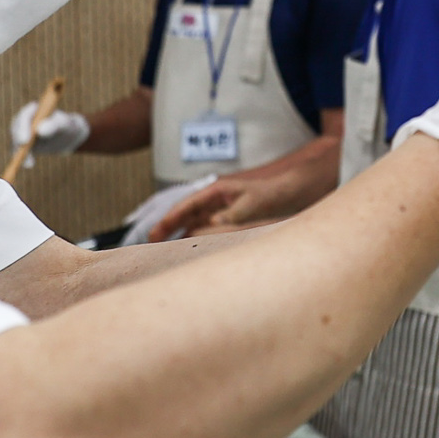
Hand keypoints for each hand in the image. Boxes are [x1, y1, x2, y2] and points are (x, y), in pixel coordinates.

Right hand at [12, 101, 89, 156]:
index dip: (23, 127)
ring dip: (20, 152)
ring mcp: (23, 131)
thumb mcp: (64, 124)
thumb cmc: (67, 126)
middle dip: (18, 140)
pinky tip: (29, 165)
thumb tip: (40, 131)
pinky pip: (19, 150)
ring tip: (29, 163)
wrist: (67, 137)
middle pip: (16, 128)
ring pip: (16, 140)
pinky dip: (23, 158)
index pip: (25, 115)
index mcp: (34, 109)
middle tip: (24, 151)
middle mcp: (25, 119)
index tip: (25, 141)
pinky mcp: (23, 143)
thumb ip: (54, 125)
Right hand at [146, 173, 302, 240]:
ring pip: (192, 221)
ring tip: (162, 246)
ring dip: (178, 232)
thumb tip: (210, 226)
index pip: (188, 203)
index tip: (159, 228)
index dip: (172, 216)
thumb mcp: (250, 205)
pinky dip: (192, 236)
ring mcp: (218, 209)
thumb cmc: (269, 194)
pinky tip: (185, 247)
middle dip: (168, 224)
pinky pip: (203, 227)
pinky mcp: (224, 219)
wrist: (287, 194)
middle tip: (151, 239)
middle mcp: (214, 199)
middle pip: (185, 212)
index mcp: (217, 191)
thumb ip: (230, 216)